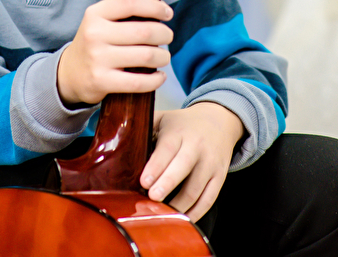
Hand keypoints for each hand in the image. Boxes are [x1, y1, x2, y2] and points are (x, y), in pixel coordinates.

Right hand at [57, 0, 172, 105]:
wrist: (70, 73)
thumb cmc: (95, 44)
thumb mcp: (100, 22)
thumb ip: (123, 15)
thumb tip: (161, 12)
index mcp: (95, 14)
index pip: (130, 3)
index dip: (154, 7)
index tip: (168, 13)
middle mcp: (94, 34)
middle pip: (143, 31)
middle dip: (164, 34)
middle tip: (168, 37)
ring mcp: (97, 58)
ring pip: (146, 56)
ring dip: (163, 56)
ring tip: (163, 56)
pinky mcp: (101, 81)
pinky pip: (138, 82)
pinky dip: (155, 80)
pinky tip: (160, 76)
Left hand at [140, 102, 244, 221]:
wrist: (219, 121)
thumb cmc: (183, 124)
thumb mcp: (164, 118)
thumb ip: (144, 126)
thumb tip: (118, 139)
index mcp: (179, 131)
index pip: (168, 148)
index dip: (156, 165)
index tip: (144, 181)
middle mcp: (196, 146)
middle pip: (183, 167)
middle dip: (167, 183)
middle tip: (152, 197)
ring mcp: (210, 163)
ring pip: (196, 188)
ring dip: (179, 204)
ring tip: (163, 213)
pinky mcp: (219, 177)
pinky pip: (208, 199)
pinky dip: (196, 212)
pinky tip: (182, 218)